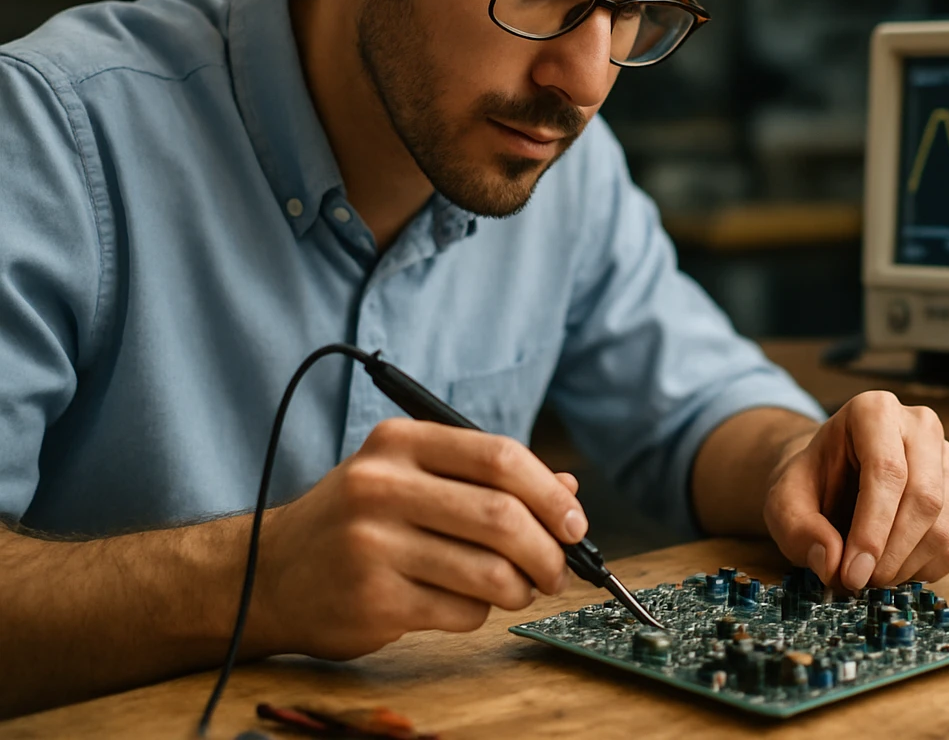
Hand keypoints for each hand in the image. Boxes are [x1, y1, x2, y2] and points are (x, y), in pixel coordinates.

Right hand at [253, 418, 586, 658]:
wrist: (269, 574)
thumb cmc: (357, 520)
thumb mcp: (412, 477)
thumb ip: (486, 478)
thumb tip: (569, 490)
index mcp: (399, 443)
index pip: (500, 457)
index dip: (550, 494)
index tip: (574, 523)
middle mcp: (382, 486)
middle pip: (502, 516)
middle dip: (548, 550)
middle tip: (558, 568)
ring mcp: (373, 545)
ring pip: (489, 571)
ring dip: (520, 587)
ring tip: (516, 588)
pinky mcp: (373, 600)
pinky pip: (462, 610)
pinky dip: (479, 612)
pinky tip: (463, 602)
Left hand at [763, 390, 948, 591]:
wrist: (831, 479)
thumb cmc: (810, 484)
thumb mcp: (783, 502)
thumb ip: (799, 529)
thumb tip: (831, 563)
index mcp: (874, 411)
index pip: (887, 471)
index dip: (872, 529)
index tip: (852, 573)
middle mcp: (920, 426)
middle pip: (923, 498)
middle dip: (891, 553)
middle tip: (859, 582)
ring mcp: (946, 459)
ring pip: (943, 525)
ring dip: (905, 566)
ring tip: (869, 577)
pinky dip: (922, 570)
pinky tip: (891, 570)